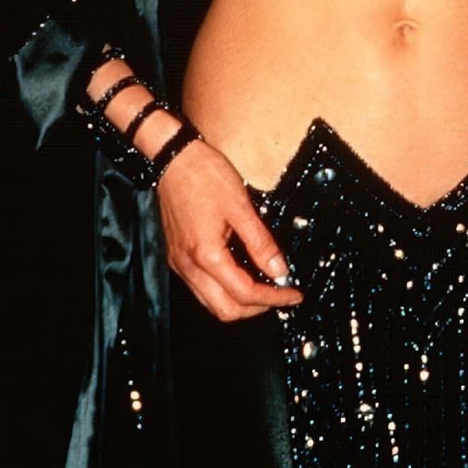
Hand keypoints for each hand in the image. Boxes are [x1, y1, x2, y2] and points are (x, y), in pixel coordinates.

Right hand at [155, 138, 305, 322]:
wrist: (173, 157)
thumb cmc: (204, 175)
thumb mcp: (240, 206)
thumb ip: (261, 242)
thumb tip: (280, 270)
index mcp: (206, 255)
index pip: (245, 293)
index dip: (274, 297)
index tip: (293, 294)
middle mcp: (188, 266)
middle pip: (225, 310)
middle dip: (257, 309)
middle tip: (281, 295)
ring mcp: (179, 264)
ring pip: (211, 303)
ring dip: (239, 303)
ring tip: (264, 288)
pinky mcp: (176, 257)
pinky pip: (201, 288)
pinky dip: (224, 290)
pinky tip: (241, 274)